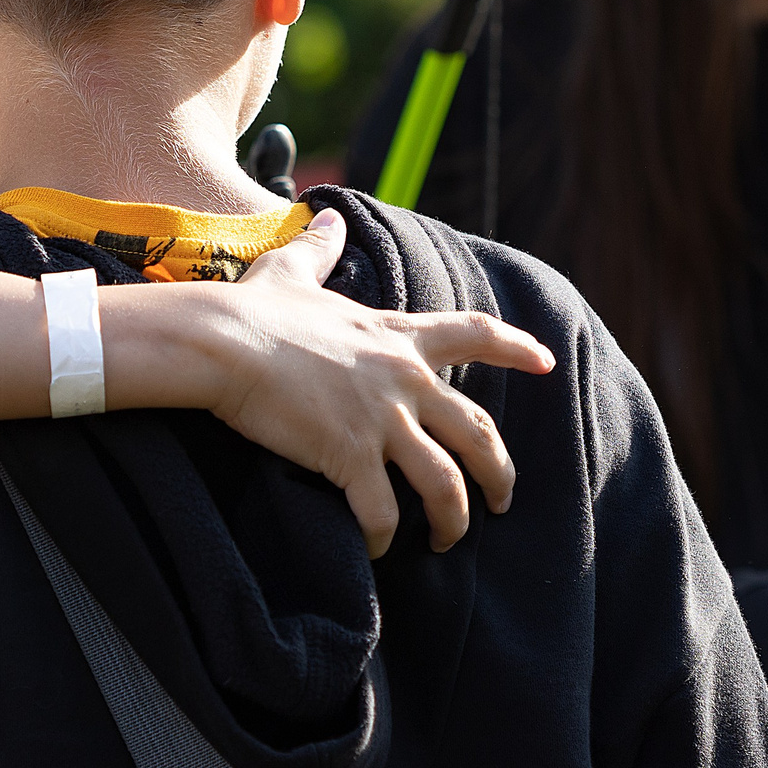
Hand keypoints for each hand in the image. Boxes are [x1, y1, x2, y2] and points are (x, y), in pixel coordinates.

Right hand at [148, 209, 553, 556]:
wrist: (221, 342)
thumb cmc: (253, 309)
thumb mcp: (293, 270)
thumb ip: (319, 247)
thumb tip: (328, 215)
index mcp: (398, 337)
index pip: (476, 333)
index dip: (516, 348)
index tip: (546, 363)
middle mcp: (404, 380)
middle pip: (478, 432)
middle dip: (499, 473)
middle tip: (502, 501)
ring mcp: (382, 421)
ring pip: (445, 484)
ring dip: (453, 520)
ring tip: (447, 542)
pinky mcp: (350, 456)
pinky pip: (382, 512)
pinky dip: (384, 538)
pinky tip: (377, 552)